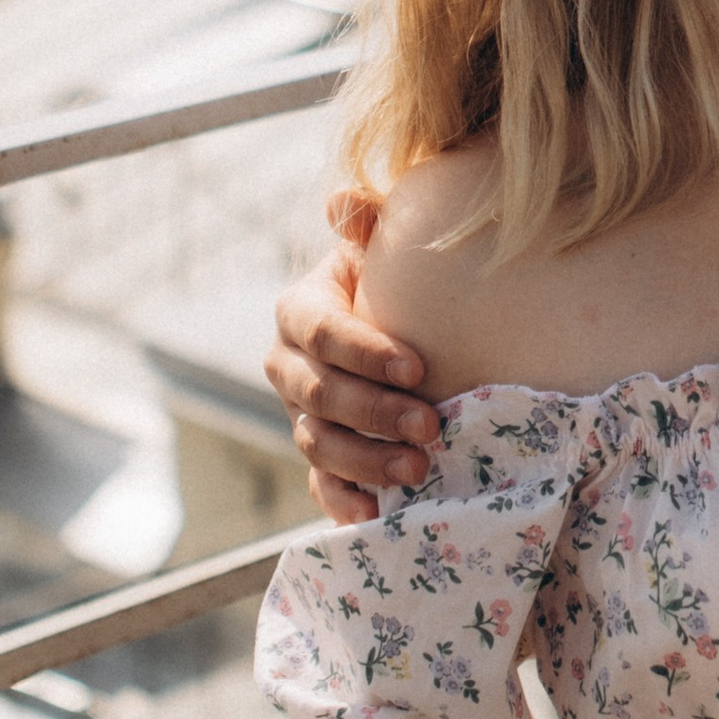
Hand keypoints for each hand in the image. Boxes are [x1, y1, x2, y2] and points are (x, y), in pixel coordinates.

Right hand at [265, 190, 444, 519]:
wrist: (393, 330)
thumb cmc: (392, 280)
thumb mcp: (380, 248)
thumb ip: (368, 223)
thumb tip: (345, 201)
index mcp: (298, 311)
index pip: (321, 332)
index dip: (364, 353)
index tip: (418, 368)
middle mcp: (288, 368)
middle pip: (318, 395)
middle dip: (374, 413)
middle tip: (430, 426)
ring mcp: (299, 417)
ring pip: (318, 444)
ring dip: (366, 461)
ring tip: (418, 470)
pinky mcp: (318, 459)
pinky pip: (320, 486)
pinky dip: (343, 503)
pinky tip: (376, 516)